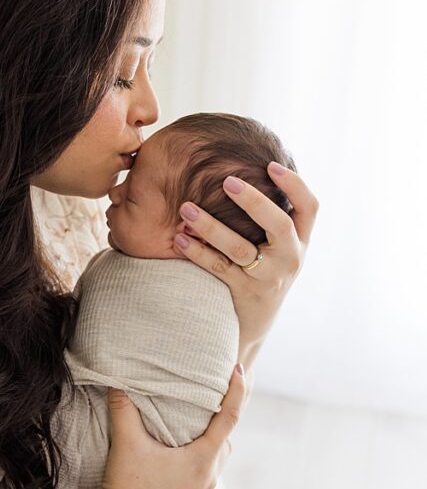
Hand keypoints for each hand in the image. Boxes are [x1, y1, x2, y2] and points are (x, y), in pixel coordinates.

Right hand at [98, 367, 246, 488]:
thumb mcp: (126, 442)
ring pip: (213, 472)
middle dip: (217, 429)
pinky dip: (193, 481)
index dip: (236, 391)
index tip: (239, 370)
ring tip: (186, 447)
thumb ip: (124, 408)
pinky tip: (174, 479)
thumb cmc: (127, 486)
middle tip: (204, 414)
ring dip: (204, 457)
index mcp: (202, 459)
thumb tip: (116, 382)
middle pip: (223, 446)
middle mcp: (209, 482)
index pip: (228, 417)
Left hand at [173, 163, 318, 361]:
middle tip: (227, 181)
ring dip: (211, 227)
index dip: (294, 185)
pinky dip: (197, 252)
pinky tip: (178, 238)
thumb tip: (251, 167)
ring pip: (240, 249)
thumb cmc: (264, 272)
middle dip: (253, 201)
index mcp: (300, 241)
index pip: (310, 208)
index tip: (271, 165)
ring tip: (186, 209)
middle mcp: (289, 258)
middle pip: (279, 225)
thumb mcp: (280, 247)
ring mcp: (267, 278)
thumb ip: (271, 216)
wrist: (254, 323)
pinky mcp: (243, 293)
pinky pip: (218, 268)